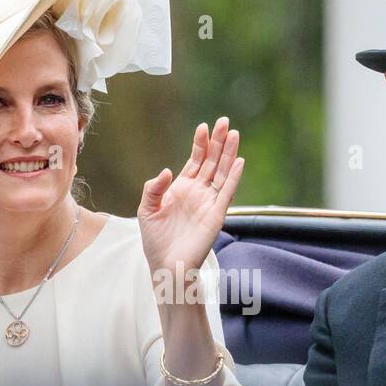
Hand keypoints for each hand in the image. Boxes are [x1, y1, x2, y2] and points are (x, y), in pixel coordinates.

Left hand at [138, 116, 243, 276]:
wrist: (166, 264)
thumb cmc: (155, 240)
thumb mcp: (146, 209)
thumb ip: (153, 188)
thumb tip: (167, 170)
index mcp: (182, 188)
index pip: (195, 160)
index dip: (200, 143)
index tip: (203, 127)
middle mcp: (198, 192)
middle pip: (212, 161)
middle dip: (218, 141)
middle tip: (225, 121)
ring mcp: (209, 202)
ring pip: (222, 172)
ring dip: (229, 154)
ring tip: (235, 134)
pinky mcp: (216, 215)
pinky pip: (227, 192)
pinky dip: (233, 177)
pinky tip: (239, 161)